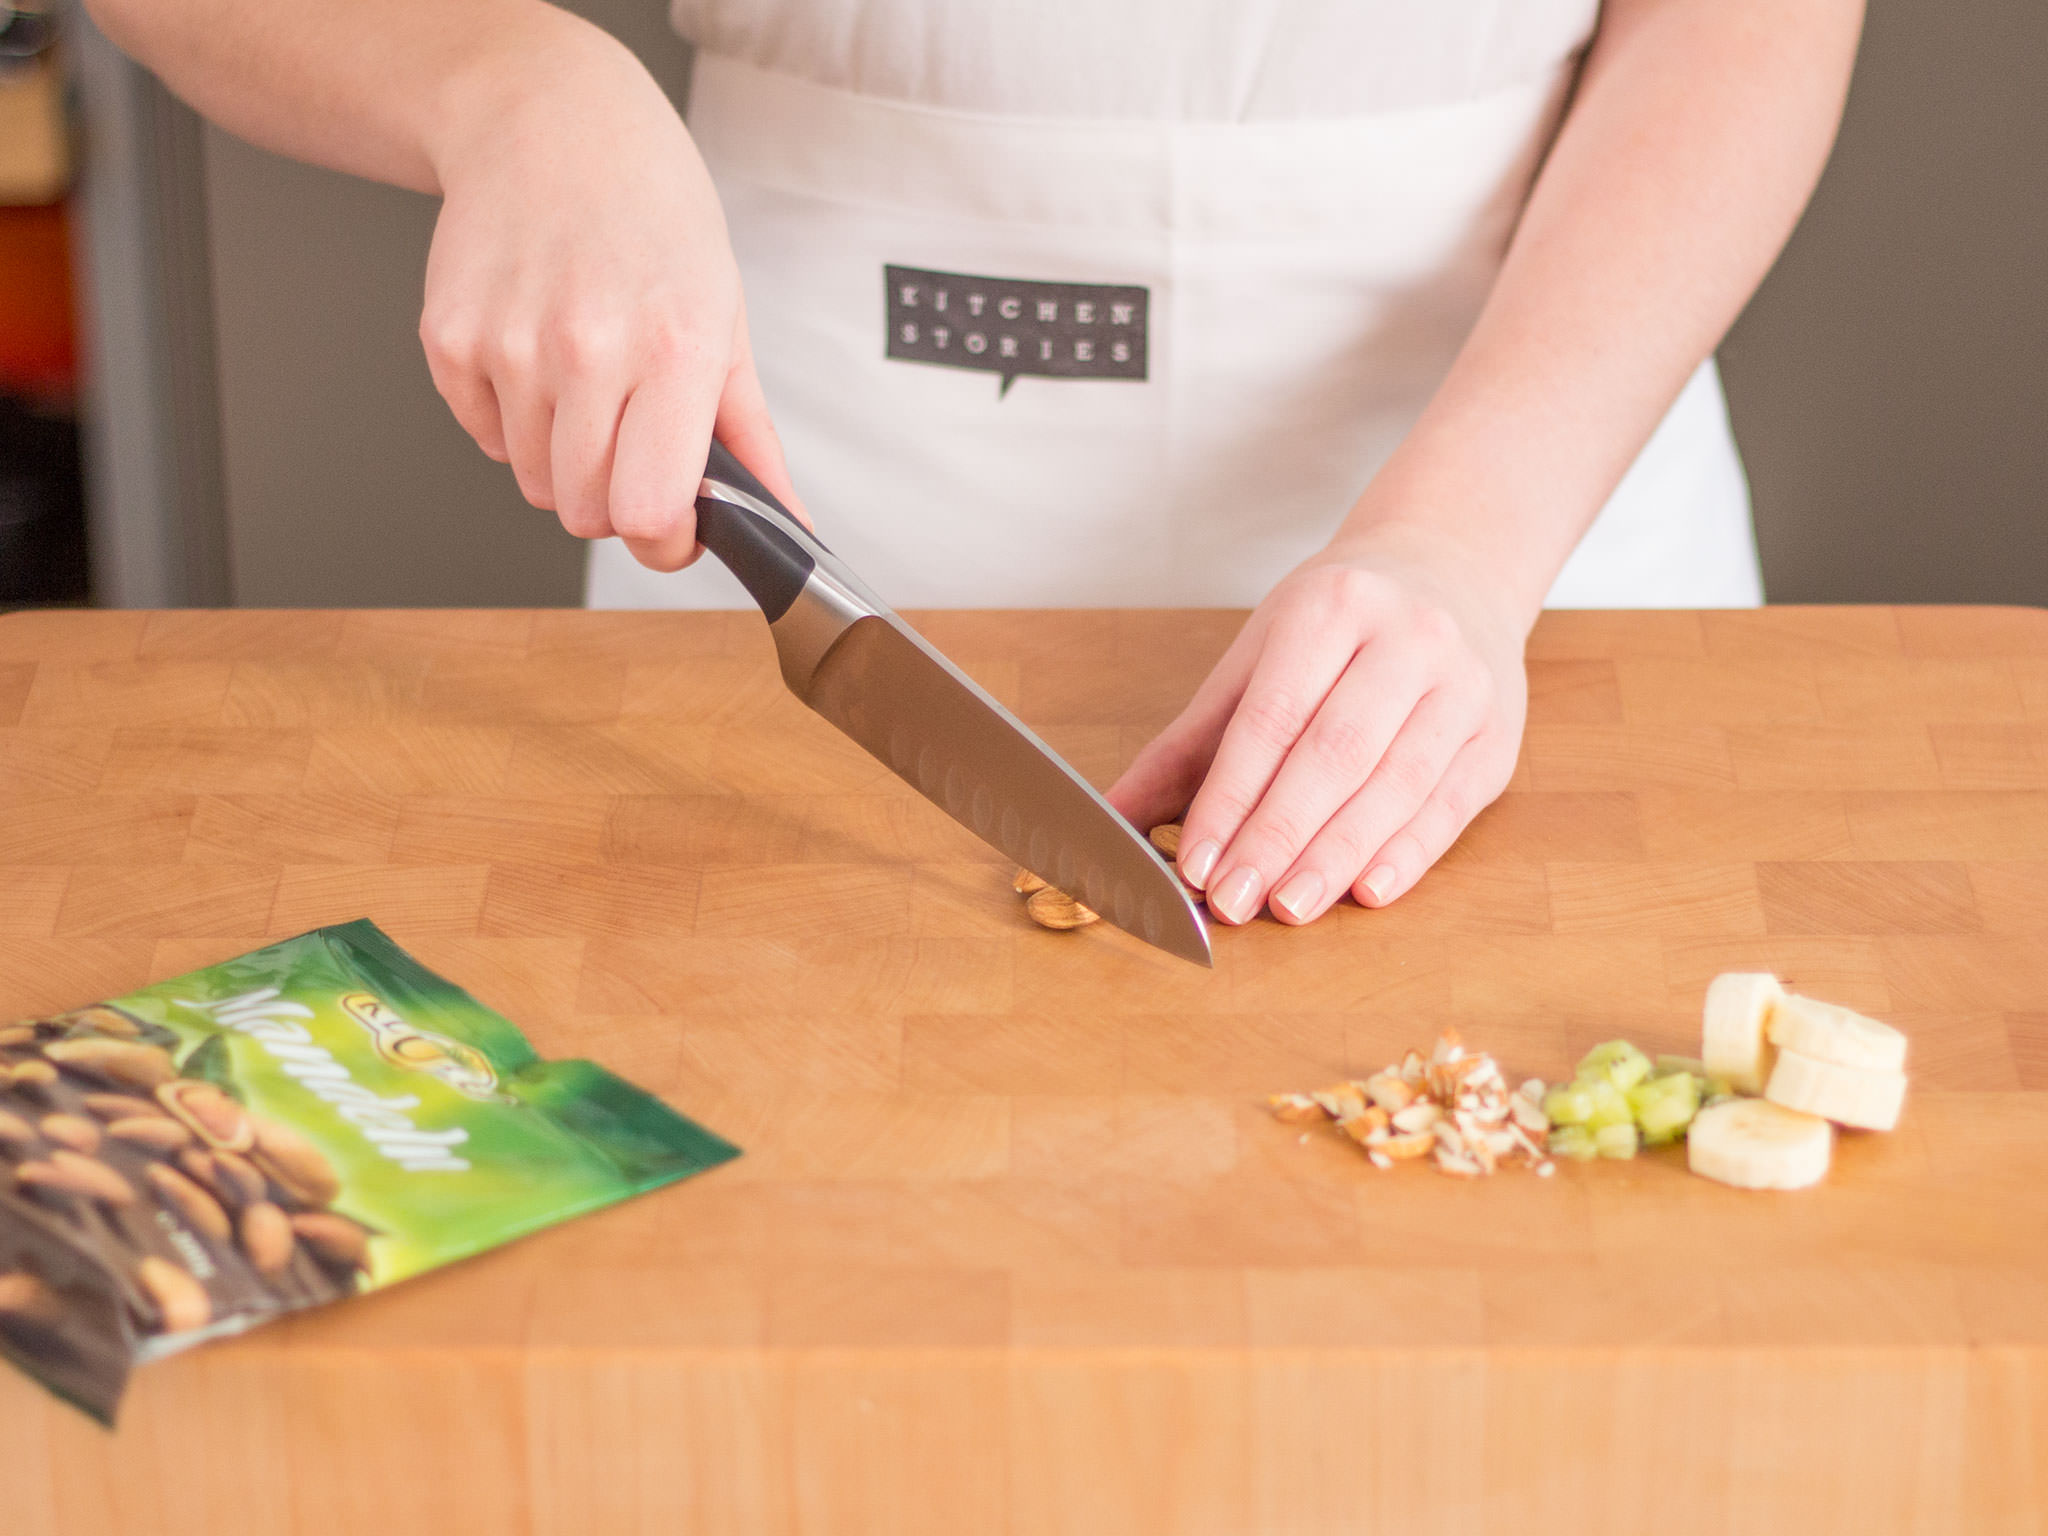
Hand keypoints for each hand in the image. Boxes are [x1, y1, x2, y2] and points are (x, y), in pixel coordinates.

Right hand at [417, 30, 801, 570]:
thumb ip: (752, 436)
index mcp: (672, 350)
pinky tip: (536, 354)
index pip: (648, 513)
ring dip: (562, 459)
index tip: (672, 528)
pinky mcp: (448, 339)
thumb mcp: (725, 317)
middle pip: (586, 513)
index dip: (663, 542)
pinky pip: (485, 439)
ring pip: (533, 483)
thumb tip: (787, 525)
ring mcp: (508, 345)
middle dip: (615, 500)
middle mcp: (586, 350)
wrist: (549, 120)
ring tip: (585, 381)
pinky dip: (512, 421)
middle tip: (630, 441)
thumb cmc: (650, 213)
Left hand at [1108, 529, 1529, 924]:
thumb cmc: (1340, 624)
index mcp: (1331, 607)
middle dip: (1278, 835)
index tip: (1197, 863)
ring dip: (1338, 855)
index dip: (1231, 797)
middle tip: (1234, 901)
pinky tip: (1368, 892)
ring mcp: (1464, 685)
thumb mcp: (1258, 656)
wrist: (1453, 568)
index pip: (1272, 717)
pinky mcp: (1498, 734)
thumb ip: (1189, 743)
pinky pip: (1450, 804)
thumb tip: (1113, 816)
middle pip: (1335, 753)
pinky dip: (1408, 854)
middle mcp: (1407, 638)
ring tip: (1289, 907)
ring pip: (1397, 783)